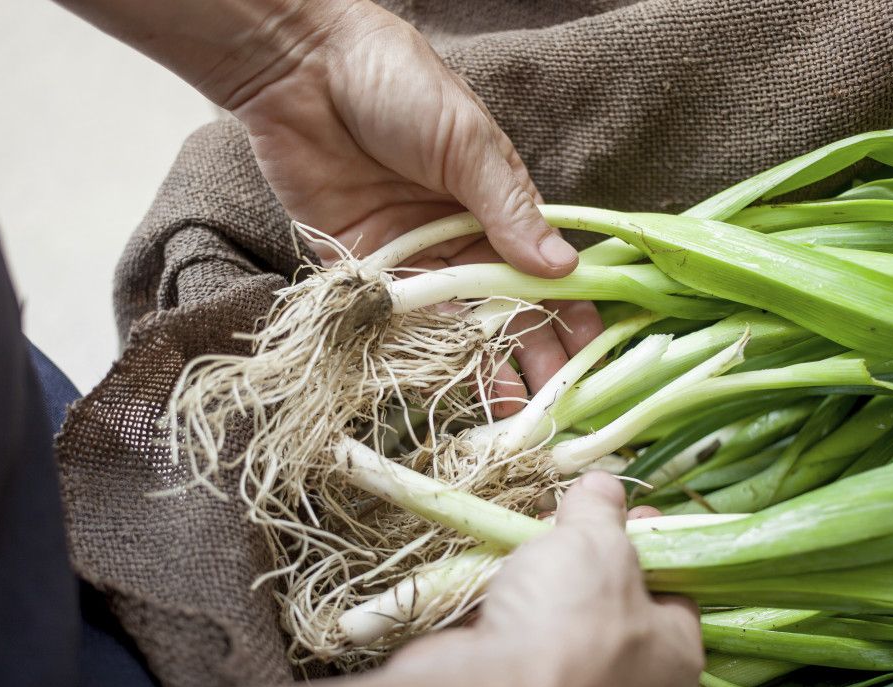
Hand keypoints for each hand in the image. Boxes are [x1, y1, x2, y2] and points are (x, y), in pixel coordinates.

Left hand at [227, 1, 603, 413]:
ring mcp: (407, 255)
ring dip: (476, 367)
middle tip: (551, 408)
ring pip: (450, 324)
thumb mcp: (465, 142)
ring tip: (505, 415)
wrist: (301, 66)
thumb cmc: (396, 83)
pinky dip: (412, 352)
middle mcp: (455, 236)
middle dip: (529, 356)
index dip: (567, 312)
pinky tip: (440, 388)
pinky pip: (388, 318)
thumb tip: (562, 269)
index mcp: (494, 203)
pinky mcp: (356, 266)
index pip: (540, 270)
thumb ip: (508, 209)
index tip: (590, 355)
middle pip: (499, 308)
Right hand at [393, 472, 703, 686]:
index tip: (626, 509)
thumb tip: (603, 487)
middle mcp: (629, 684)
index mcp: (675, 656)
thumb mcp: (598, 542)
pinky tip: (492, 573)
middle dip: (584, 551)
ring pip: (558, 611)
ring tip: (523, 538)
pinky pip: (515, 630)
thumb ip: (600, 510)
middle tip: (564, 516)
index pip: (676, 587)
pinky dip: (504, 601)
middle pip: (611, 595)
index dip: (652, 540)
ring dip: (538, 572)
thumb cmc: (570, 623)